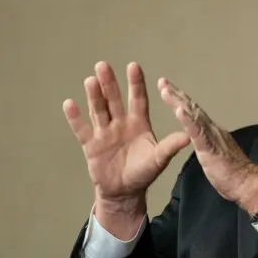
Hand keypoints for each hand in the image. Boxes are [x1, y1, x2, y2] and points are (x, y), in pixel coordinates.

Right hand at [63, 62, 189, 205]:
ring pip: (98, 110)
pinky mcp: (91, 144)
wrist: (124, 192)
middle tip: (103, 65)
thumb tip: (188, 136)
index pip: (137, 99)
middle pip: (113, 99)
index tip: (133, 66)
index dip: (135, 83)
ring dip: (94, 96)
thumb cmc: (143, 172)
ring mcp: (104, 132)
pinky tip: (69, 104)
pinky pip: (82, 129)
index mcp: (138, 123)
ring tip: (90, 80)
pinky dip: (75, 118)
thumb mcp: (158, 159)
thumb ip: (170, 146)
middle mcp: (120, 123)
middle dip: (109, 83)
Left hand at [158, 78, 257, 210]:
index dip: (182, 101)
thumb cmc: (233, 175)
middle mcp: (212, 128)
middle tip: (162, 81)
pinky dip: (187, 120)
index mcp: (212, 132)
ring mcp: (212, 136)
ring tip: (166, 90)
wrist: (248, 184)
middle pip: (192, 108)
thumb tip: (206, 139)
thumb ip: (211, 144)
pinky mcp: (210, 147)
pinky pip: (197, 131)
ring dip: (178, 102)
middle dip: (176, 94)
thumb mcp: (217, 155)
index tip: (169, 89)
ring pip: (193, 115)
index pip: (195, 113)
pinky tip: (179, 110)